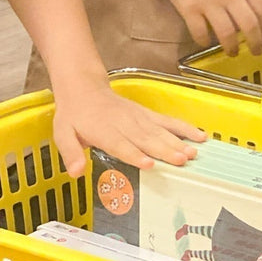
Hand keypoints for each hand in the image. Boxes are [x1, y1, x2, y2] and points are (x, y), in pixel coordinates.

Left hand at [54, 79, 205, 174]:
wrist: (84, 87)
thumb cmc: (74, 116)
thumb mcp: (62, 134)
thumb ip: (70, 153)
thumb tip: (76, 172)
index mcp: (103, 130)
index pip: (120, 144)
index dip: (134, 154)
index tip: (149, 164)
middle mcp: (124, 123)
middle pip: (146, 138)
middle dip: (165, 150)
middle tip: (181, 161)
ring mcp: (139, 117)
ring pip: (160, 130)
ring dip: (178, 141)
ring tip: (192, 153)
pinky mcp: (147, 114)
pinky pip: (167, 121)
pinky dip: (184, 128)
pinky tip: (199, 135)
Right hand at [148, 0, 261, 53]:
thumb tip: (250, 8)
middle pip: (249, 26)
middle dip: (256, 44)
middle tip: (256, 51)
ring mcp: (209, 2)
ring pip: (227, 35)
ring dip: (232, 48)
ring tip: (232, 52)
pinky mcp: (188, 8)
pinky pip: (200, 33)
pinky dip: (205, 41)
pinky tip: (206, 42)